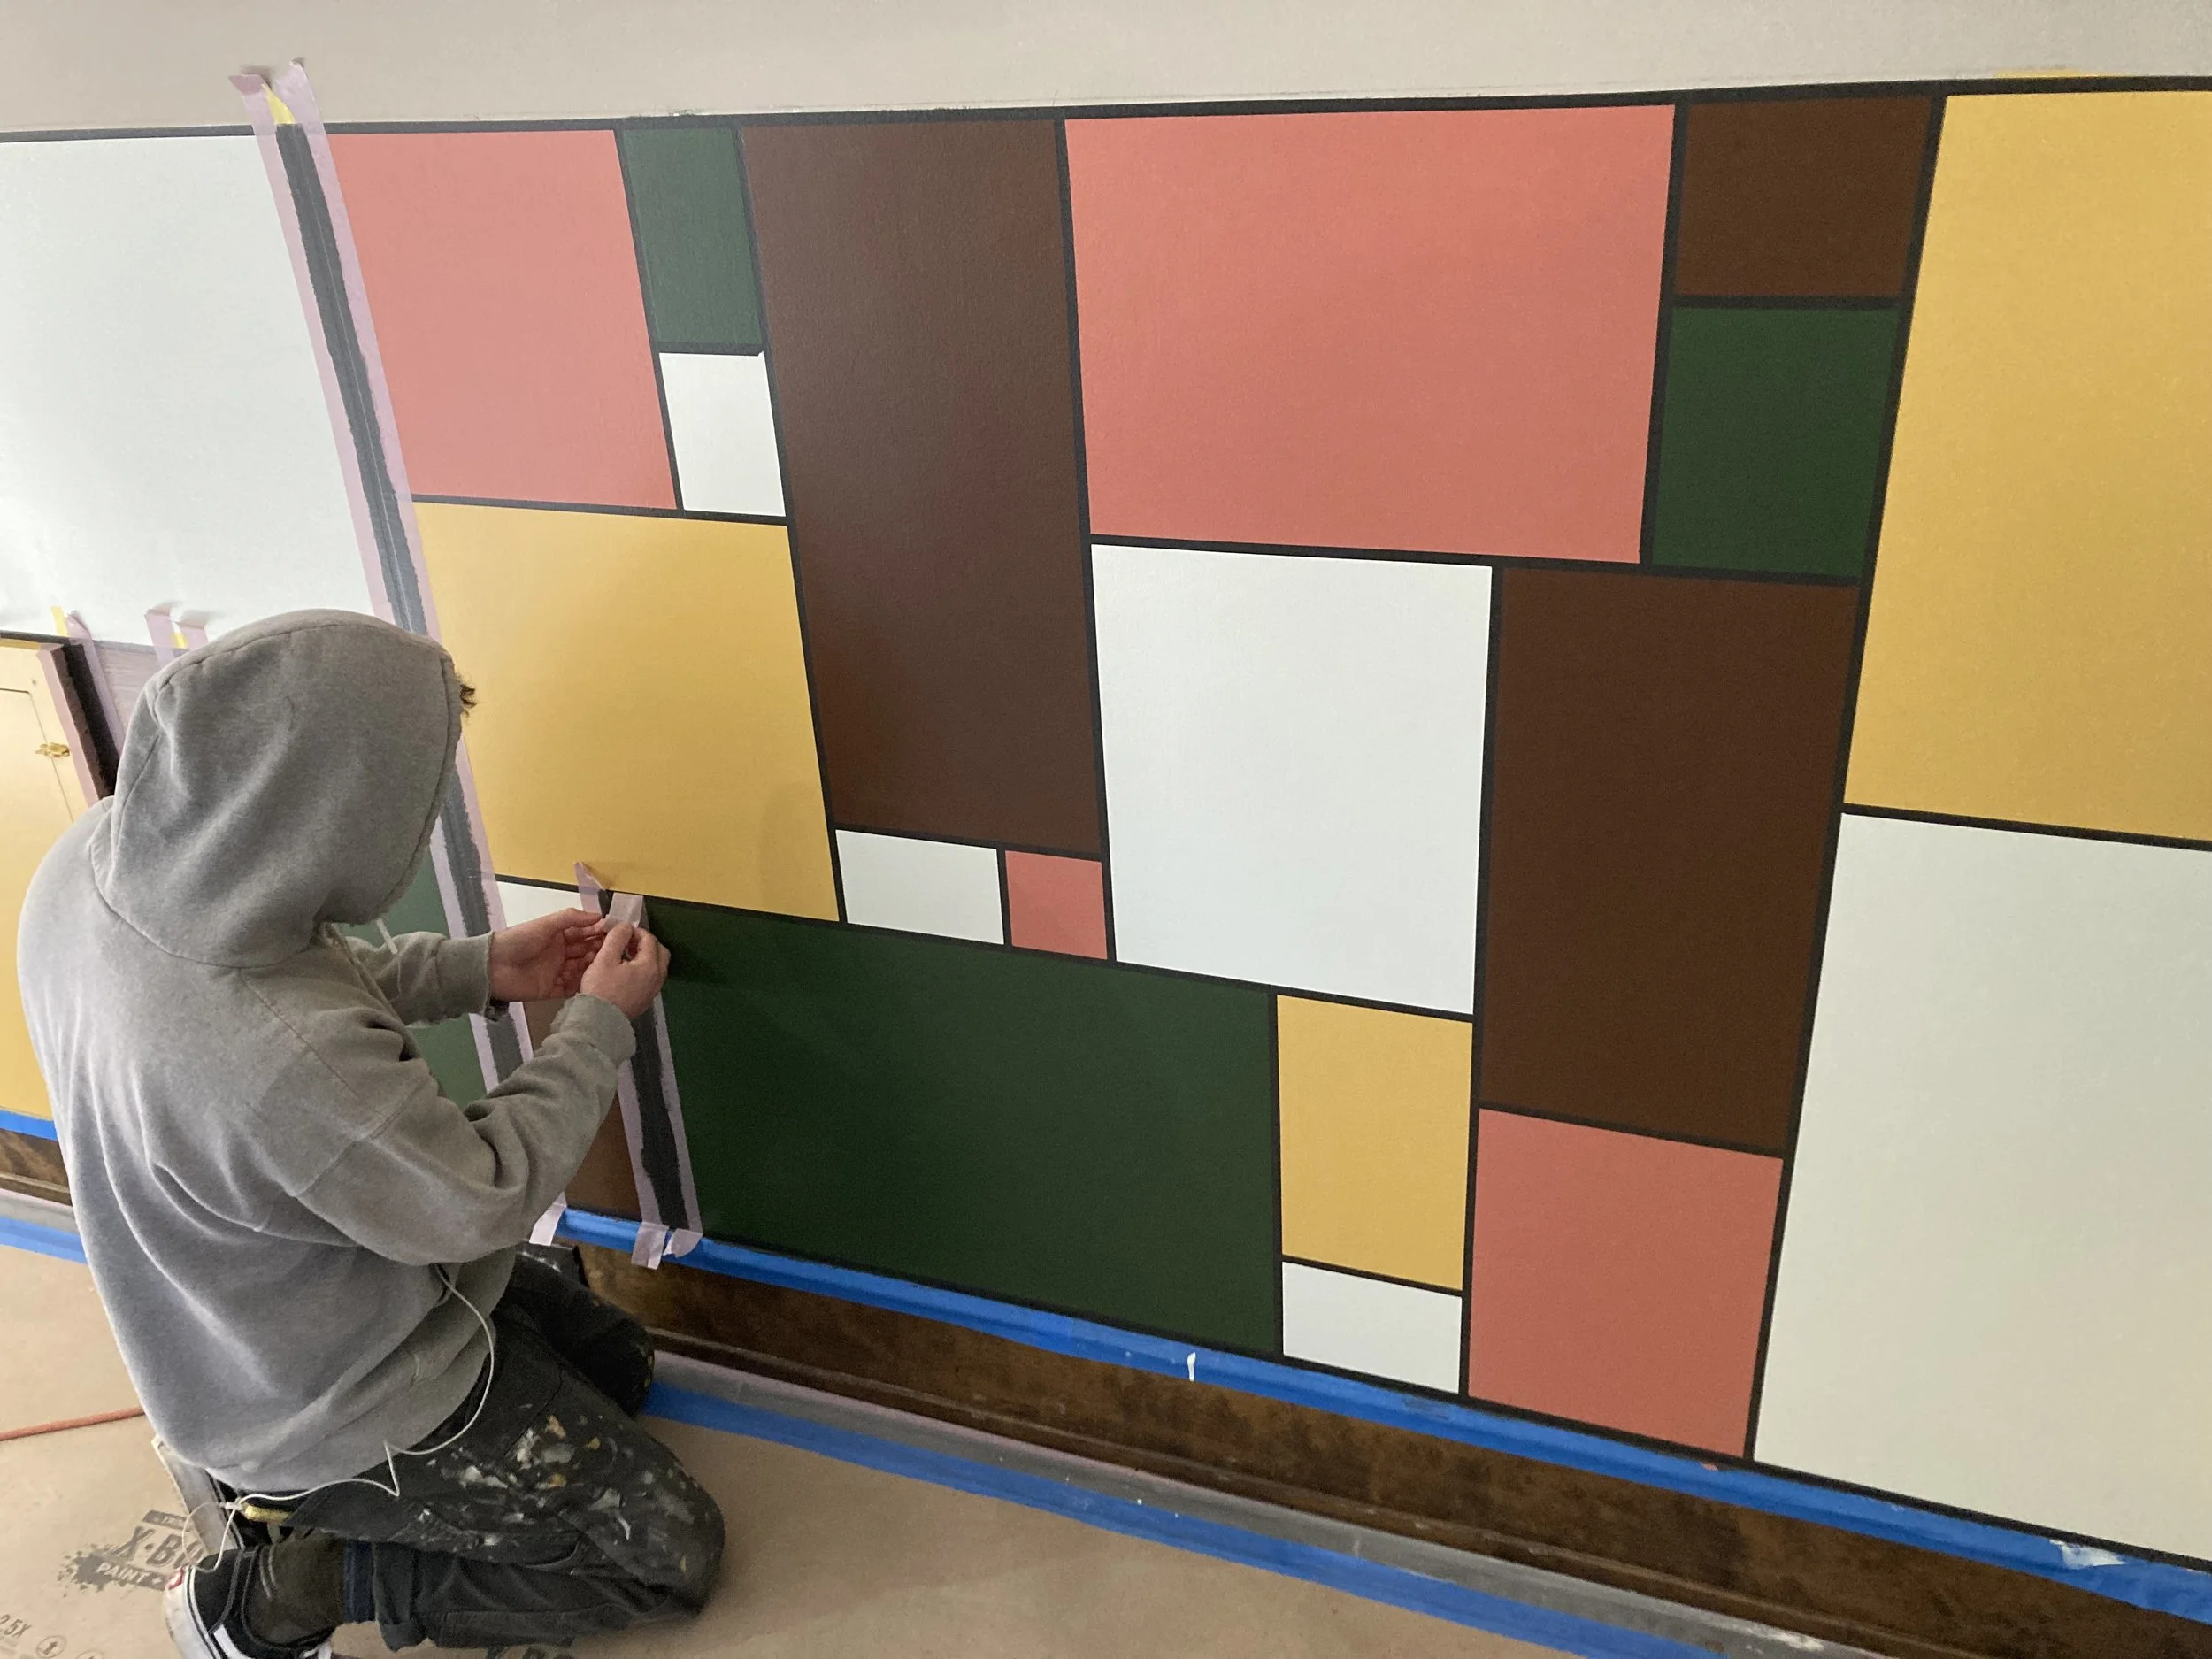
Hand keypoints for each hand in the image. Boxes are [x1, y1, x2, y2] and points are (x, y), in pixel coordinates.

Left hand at [487, 909, 605, 1002]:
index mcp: (558, 936)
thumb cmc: (517, 941)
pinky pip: (570, 989)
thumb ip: (571, 918)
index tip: (616, 933)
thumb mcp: (545, 924)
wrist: (491, 967)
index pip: (584, 933)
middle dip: (599, 951)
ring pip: (581, 971)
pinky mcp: (551, 990)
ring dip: (592, 968)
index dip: (598, 933)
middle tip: (613, 951)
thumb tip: (597, 915)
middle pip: (585, 952)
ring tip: (602, 966)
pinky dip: (581, 986)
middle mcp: (560, 954)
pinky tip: (592, 984)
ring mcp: (556, 972)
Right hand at [579, 921, 669, 1019]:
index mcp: (650, 966)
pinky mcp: (646, 1000)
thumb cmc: (601, 990)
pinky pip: (650, 978)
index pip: (649, 939)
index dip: (635, 931)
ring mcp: (653, 990)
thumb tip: (625, 927)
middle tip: (627, 941)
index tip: (621, 931)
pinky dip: (642, 969)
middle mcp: (657, 978)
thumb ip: (617, 938)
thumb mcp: (605, 958)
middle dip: (645, 943)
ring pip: (656, 966)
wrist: (598, 1021)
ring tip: (624, 955)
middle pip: (659, 952)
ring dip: (644, 956)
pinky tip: (624, 971)